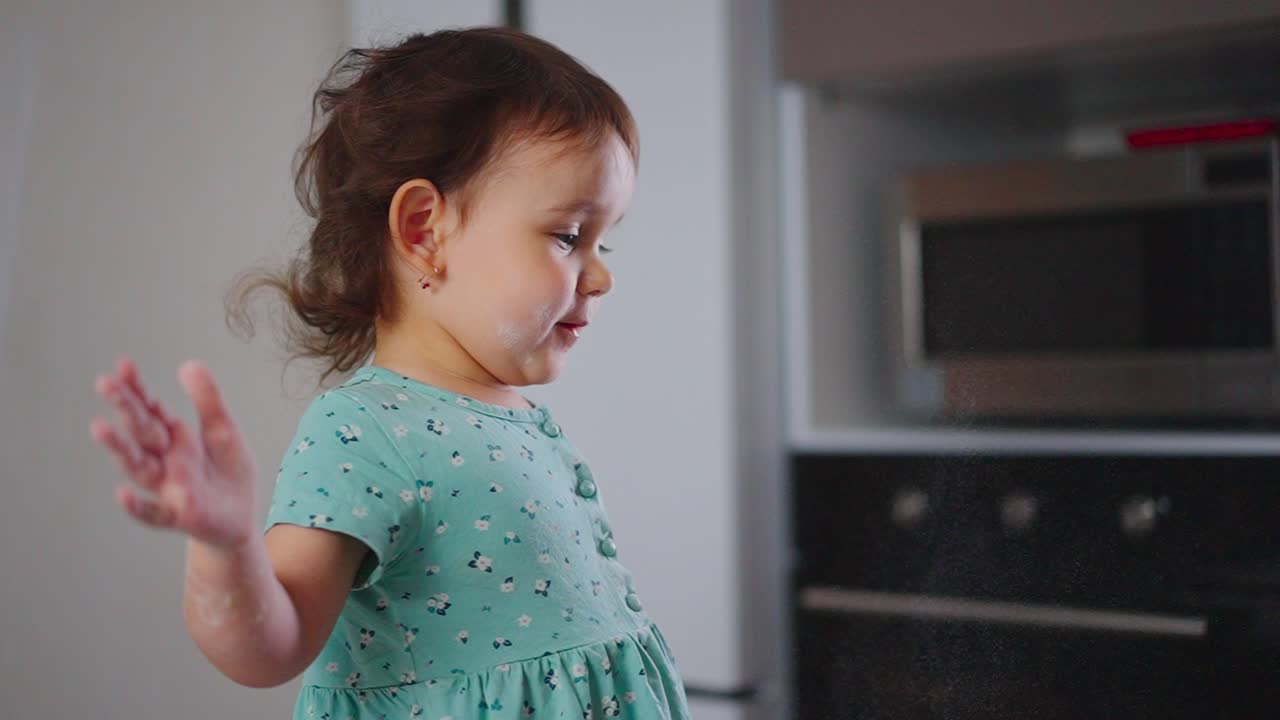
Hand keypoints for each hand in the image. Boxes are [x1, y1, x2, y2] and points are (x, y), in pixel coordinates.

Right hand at [90, 357, 260, 549]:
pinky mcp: (177, 515)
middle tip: (105, 383)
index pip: (150, 409)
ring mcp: (167, 487)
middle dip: (125, 408)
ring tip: (100, 427)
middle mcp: (164, 460)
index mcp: (175, 437)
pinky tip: (122, 495)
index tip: (123, 365)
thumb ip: (208, 401)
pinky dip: (136, 506)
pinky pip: (152, 513)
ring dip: (119, 448)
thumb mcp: (224, 431)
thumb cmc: (227, 472)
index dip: (137, 389)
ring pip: (138, 467)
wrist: (240, 517)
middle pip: (141, 432)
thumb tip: (189, 364)